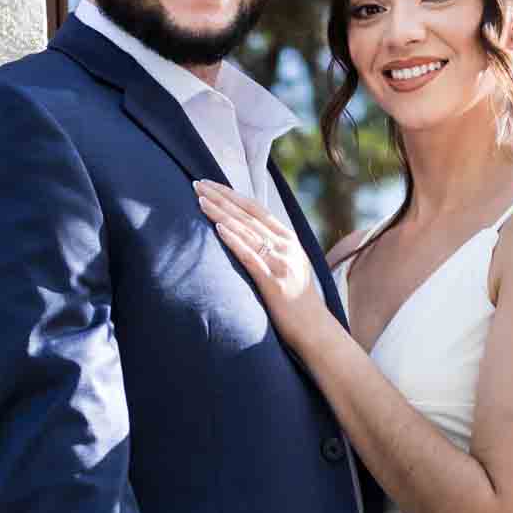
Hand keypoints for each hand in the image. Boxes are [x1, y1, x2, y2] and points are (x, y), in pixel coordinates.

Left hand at [195, 181, 334, 346]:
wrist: (315, 329)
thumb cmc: (298, 300)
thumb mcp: (290, 265)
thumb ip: (273, 247)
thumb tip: (248, 233)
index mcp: (289, 239)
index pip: (256, 208)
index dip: (232, 194)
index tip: (210, 184)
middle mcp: (285, 246)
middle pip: (247, 215)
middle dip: (220, 197)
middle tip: (197, 184)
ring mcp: (280, 263)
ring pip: (245, 231)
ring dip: (221, 213)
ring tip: (200, 200)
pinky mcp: (272, 283)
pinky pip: (250, 256)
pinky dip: (234, 241)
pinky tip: (219, 228)